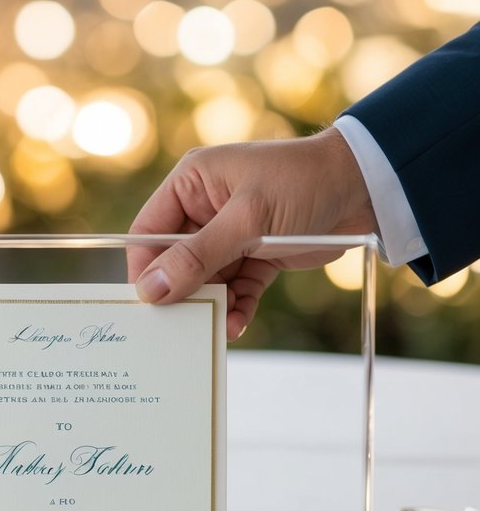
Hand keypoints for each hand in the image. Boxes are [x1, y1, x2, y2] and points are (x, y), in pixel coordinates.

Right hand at [128, 128, 377, 339]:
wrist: (366, 187)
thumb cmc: (302, 184)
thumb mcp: (246, 220)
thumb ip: (197, 256)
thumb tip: (152, 289)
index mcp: (192, 183)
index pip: (149, 232)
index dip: (144, 268)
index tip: (147, 303)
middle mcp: (205, 207)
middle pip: (175, 261)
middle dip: (180, 292)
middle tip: (180, 324)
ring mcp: (231, 233)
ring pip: (206, 280)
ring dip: (212, 305)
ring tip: (218, 328)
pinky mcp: (257, 254)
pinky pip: (235, 287)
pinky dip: (236, 306)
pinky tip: (238, 323)